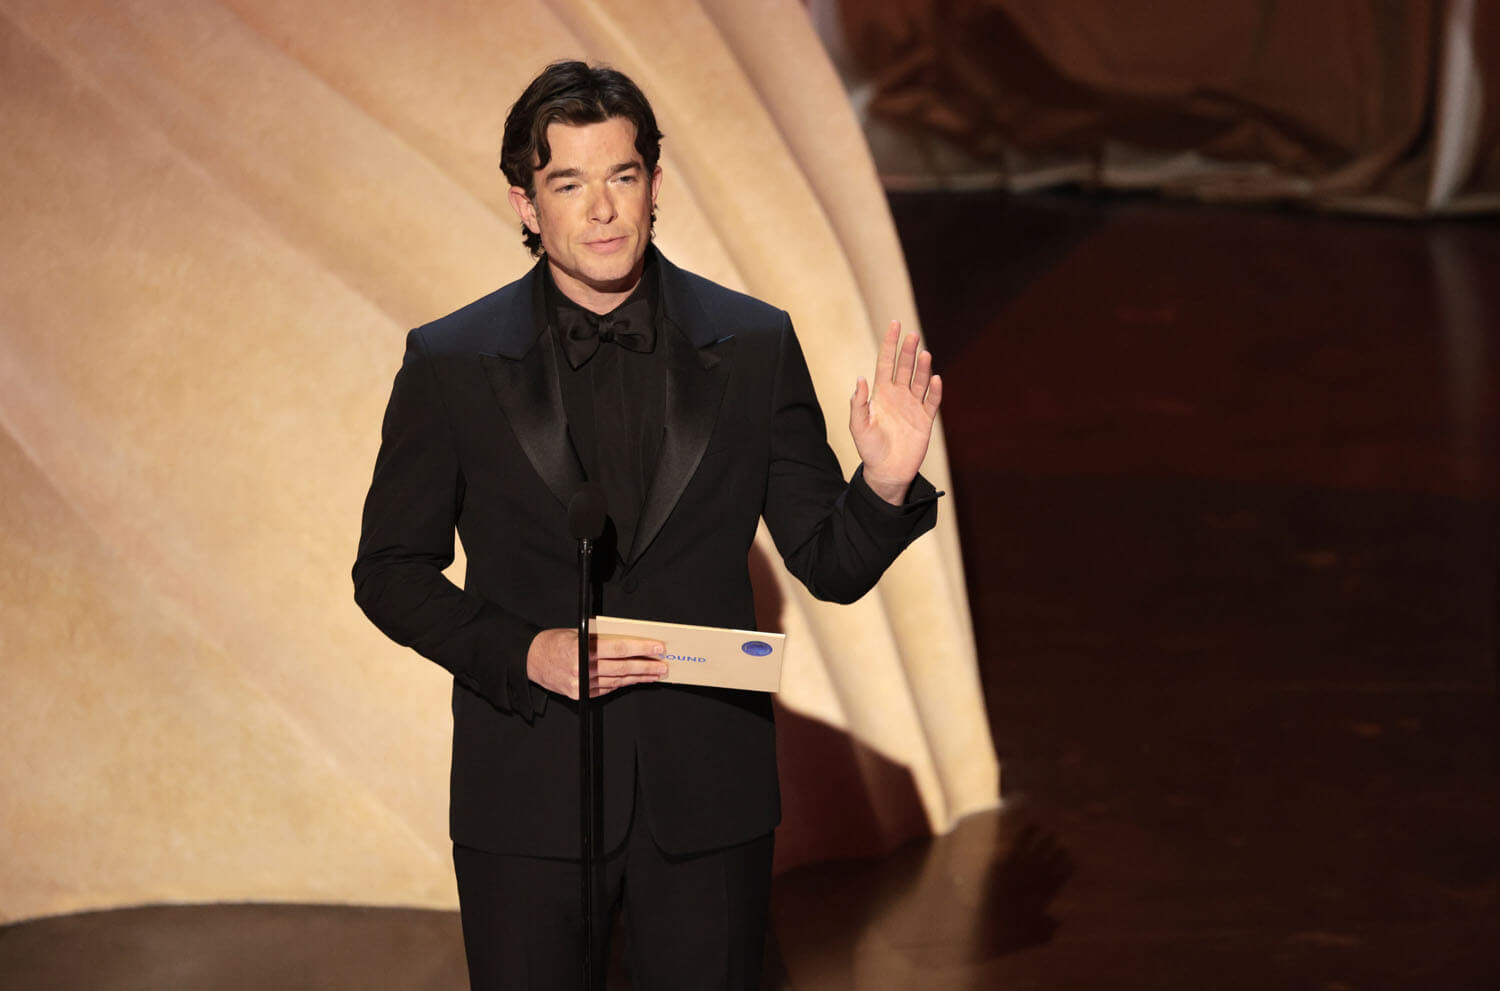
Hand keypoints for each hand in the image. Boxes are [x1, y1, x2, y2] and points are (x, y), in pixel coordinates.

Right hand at [527, 629, 667, 699]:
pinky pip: (606, 689)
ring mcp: (580, 684)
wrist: (531, 659)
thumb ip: (600, 638)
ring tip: (654, 674)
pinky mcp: (579, 694)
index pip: (619, 649)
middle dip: (646, 666)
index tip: (658, 648)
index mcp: (581, 648)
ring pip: (617, 681)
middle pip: (622, 668)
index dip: (641, 649)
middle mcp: (581, 668)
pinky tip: (634, 680)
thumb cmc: (555, 642)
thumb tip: (629, 640)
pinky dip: (622, 684)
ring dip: (638, 678)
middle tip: (662, 665)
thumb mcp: (578, 632)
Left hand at [849, 320, 942, 503]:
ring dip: (922, 367)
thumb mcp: (858, 426)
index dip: (890, 344)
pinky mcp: (925, 420)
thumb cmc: (869, 449)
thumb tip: (860, 379)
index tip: (895, 324)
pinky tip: (935, 379)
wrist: (887, 471)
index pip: (886, 362)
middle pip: (905, 367)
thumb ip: (858, 404)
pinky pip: (932, 401)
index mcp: (881, 394)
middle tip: (912, 335)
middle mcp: (898, 396)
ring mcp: (913, 406)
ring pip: (919, 381)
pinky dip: (934, 391)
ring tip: (924, 354)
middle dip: (908, 351)